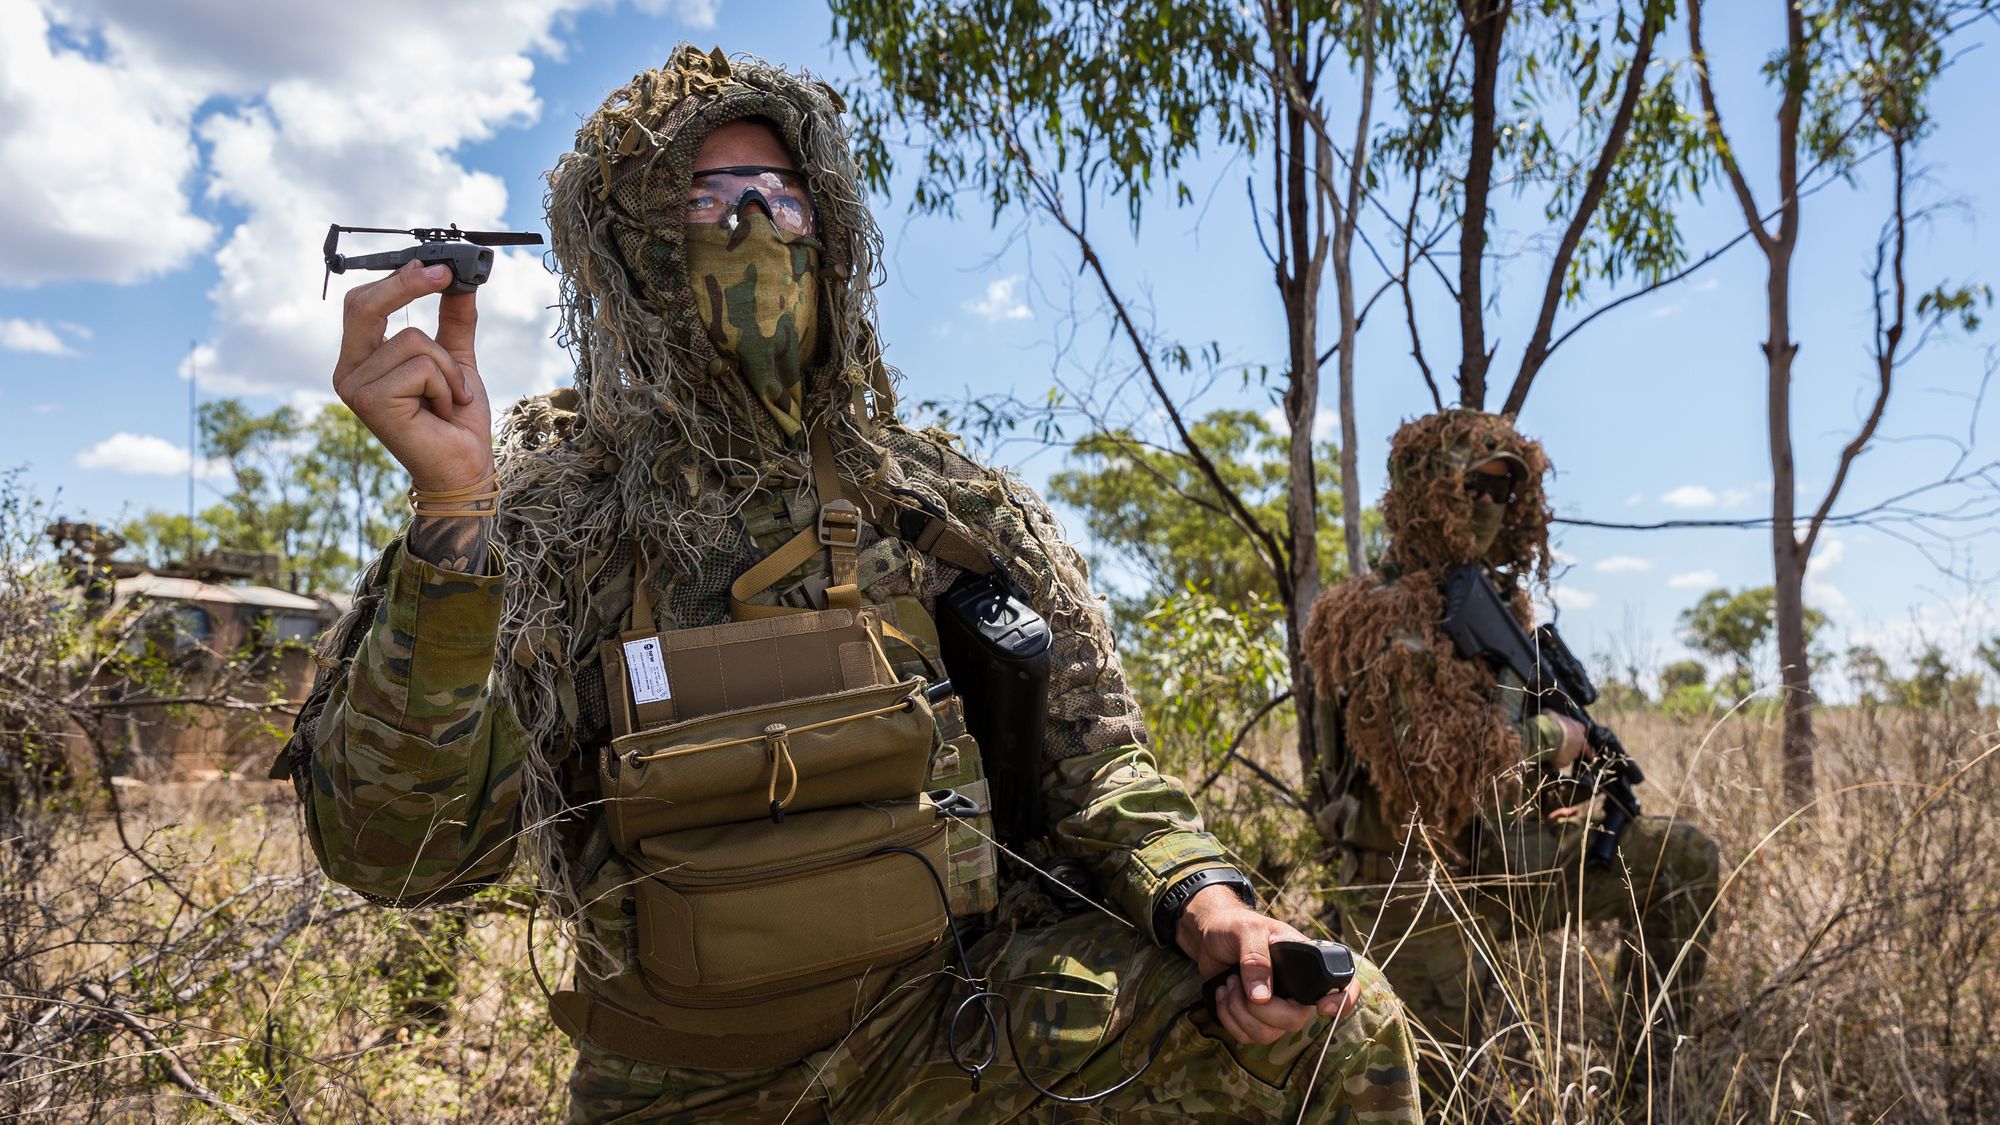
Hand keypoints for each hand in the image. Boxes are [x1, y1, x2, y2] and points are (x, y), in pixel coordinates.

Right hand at [333, 260, 493, 491]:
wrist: (464, 466)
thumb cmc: (456, 418)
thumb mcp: (455, 358)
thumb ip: (452, 320)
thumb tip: (460, 278)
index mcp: (360, 359)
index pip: (363, 303)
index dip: (397, 279)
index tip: (434, 265)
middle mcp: (348, 371)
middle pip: (366, 305)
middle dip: (409, 285)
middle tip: (446, 274)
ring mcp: (355, 387)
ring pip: (413, 340)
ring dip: (447, 367)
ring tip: (449, 396)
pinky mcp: (371, 402)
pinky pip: (421, 366)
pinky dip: (446, 384)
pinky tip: (442, 410)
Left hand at [1175, 884, 1360, 1045]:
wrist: (1209, 935)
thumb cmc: (1233, 926)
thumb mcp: (1246, 930)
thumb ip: (1256, 957)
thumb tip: (1262, 997)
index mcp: (1305, 963)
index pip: (1342, 986)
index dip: (1342, 1002)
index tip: (1322, 1007)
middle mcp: (1295, 990)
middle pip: (1294, 1021)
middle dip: (1261, 1009)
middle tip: (1238, 981)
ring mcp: (1275, 1008)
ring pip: (1267, 1035)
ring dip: (1239, 1012)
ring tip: (1229, 983)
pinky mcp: (1253, 1019)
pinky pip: (1246, 1036)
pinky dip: (1228, 1018)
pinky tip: (1222, 993)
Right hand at [1550, 713, 1592, 769]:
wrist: (1545, 736)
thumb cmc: (1549, 722)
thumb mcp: (1552, 714)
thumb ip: (1556, 717)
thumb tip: (1550, 717)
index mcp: (1580, 729)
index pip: (1583, 733)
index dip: (1578, 737)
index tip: (1580, 742)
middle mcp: (1580, 742)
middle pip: (1577, 746)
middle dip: (1569, 746)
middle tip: (1560, 744)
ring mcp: (1573, 754)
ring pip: (1569, 755)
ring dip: (1563, 753)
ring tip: (1552, 749)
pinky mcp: (1564, 763)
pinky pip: (1561, 762)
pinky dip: (1556, 760)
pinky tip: (1549, 755)